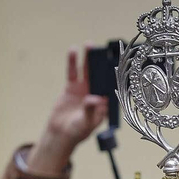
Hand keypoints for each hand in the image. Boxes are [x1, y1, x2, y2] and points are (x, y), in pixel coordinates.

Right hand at [26, 47, 108, 176]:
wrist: (60, 134)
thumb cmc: (77, 132)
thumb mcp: (85, 123)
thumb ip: (90, 110)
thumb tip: (93, 99)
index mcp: (105, 102)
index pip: (112, 86)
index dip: (115, 75)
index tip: (117, 64)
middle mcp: (96, 93)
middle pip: (101, 74)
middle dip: (103, 62)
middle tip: (105, 50)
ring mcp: (84, 88)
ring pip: (87, 70)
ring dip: (88, 58)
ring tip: (89, 44)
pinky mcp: (72, 87)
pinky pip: (73, 72)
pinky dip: (72, 62)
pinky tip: (73, 50)